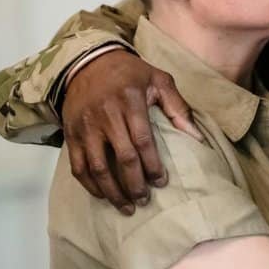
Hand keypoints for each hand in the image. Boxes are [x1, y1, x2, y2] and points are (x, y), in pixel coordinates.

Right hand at [62, 49, 198, 213]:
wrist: (89, 61)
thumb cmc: (130, 73)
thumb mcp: (159, 79)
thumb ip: (178, 107)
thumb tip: (197, 138)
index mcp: (130, 101)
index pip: (143, 140)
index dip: (153, 165)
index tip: (161, 182)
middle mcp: (106, 115)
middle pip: (122, 158)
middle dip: (135, 184)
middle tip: (145, 200)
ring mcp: (86, 126)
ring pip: (98, 167)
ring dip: (112, 191)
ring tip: (126, 206)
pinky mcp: (71, 134)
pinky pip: (78, 166)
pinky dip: (90, 185)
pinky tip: (103, 195)